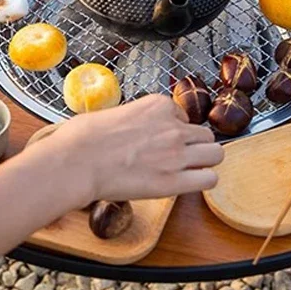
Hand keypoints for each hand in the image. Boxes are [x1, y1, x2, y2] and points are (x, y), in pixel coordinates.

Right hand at [37, 94, 222, 206]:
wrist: (75, 162)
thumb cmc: (82, 138)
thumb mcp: (110, 113)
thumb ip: (132, 118)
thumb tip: (128, 126)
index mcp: (158, 106)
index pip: (184, 116)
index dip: (174, 129)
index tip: (161, 140)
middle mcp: (173, 127)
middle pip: (205, 135)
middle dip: (195, 145)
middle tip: (178, 157)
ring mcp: (177, 154)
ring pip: (215, 154)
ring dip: (204, 162)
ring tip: (187, 170)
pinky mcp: (174, 181)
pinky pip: (209, 179)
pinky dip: (203, 181)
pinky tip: (188, 183)